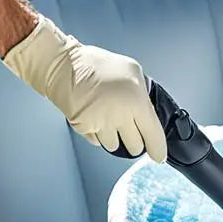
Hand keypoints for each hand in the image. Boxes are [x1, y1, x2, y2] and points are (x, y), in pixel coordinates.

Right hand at [2, 16, 167, 162]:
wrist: (64, 65)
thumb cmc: (97, 65)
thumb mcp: (132, 71)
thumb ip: (143, 94)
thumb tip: (149, 114)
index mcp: (136, 101)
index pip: (153, 135)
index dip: (157, 149)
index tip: (158, 156)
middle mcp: (119, 115)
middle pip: (134, 146)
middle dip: (135, 141)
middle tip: (130, 128)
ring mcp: (100, 123)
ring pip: (114, 146)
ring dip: (115, 137)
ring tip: (109, 118)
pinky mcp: (84, 128)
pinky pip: (96, 141)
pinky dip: (98, 134)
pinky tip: (96, 117)